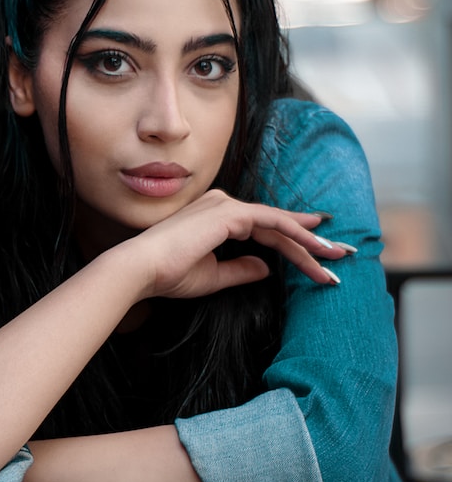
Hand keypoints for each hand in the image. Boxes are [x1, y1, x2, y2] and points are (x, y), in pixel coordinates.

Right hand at [123, 190, 350, 300]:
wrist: (141, 271)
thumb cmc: (168, 275)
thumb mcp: (213, 276)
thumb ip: (240, 269)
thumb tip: (266, 268)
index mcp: (217, 218)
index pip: (265, 231)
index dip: (295, 246)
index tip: (320, 258)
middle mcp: (223, 205)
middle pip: (278, 225)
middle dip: (312, 242)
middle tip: (341, 255)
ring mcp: (227, 206)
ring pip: (279, 224)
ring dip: (310, 242)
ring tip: (335, 259)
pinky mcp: (229, 214)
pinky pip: (272, 223)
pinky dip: (296, 234)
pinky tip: (316, 246)